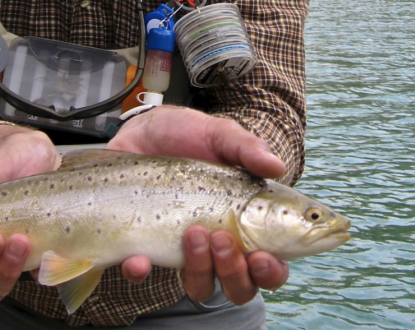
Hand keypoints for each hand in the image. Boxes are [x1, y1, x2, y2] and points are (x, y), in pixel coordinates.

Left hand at [108, 106, 290, 302]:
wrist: (143, 128)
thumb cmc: (189, 134)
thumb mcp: (219, 135)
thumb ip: (247, 149)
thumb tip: (276, 167)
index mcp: (245, 222)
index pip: (268, 263)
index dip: (270, 271)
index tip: (260, 256)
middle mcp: (217, 243)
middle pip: (239, 286)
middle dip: (234, 273)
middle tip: (221, 238)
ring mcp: (181, 247)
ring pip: (199, 286)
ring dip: (199, 270)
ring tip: (193, 233)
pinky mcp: (144, 244)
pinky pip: (142, 273)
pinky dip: (141, 271)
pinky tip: (139, 259)